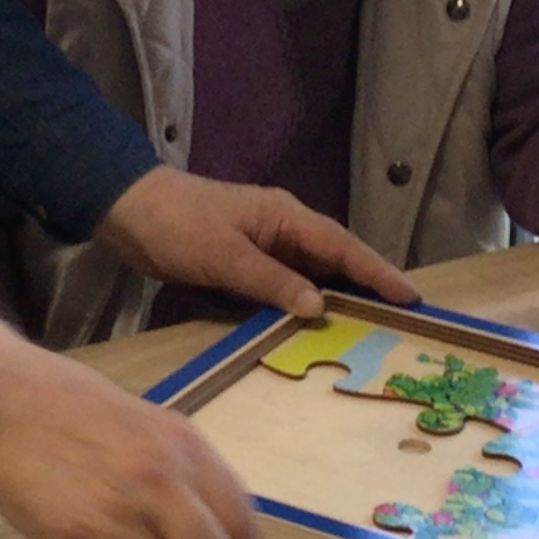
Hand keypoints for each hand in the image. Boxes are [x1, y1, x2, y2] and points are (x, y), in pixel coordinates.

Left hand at [95, 166, 417, 315]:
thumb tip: (320, 308)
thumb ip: (272, 282)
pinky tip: (313, 326)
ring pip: (313, 274)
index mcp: (286, 217)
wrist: (127, 210)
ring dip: (339, 297)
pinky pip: (286, 284)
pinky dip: (304, 303)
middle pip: (336, 260)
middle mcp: (283, 229)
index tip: (411, 297)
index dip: (378, 273)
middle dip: (369, 286)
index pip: (343, 248)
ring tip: (371, 328)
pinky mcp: (245, 262)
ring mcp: (265, 245)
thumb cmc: (178, 226)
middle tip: (404, 319)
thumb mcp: (225, 256)